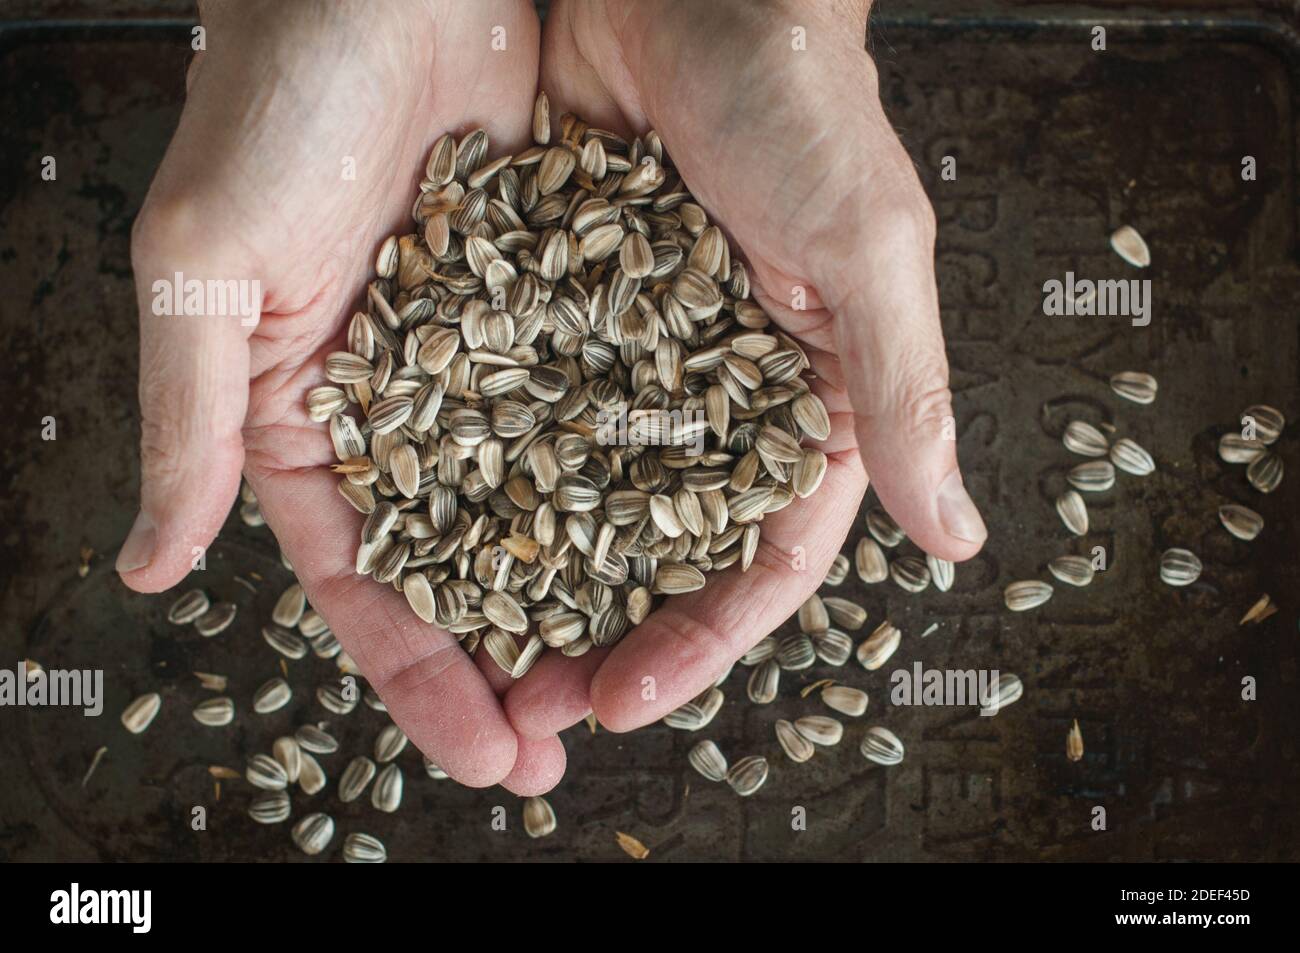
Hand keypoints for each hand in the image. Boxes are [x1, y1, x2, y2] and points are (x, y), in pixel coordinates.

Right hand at [115, 0, 563, 792]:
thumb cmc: (277, 93)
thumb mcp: (209, 261)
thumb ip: (190, 420)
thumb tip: (147, 567)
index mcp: (307, 413)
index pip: (362, 581)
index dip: (417, 674)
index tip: (478, 754)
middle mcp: (407, 402)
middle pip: (465, 565)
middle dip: (510, 661)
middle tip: (563, 746)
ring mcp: (494, 360)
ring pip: (547, 508)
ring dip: (585, 596)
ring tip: (634, 678)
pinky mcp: (566, 305)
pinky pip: (609, 413)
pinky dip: (640, 484)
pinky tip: (682, 551)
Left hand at [504, 0, 985, 736]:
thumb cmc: (798, 98)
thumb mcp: (865, 248)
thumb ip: (900, 393)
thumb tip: (959, 537)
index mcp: (805, 401)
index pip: (763, 557)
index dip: (702, 638)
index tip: (629, 697)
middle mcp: (712, 398)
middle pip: (656, 551)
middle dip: (601, 634)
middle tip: (532, 708)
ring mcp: (626, 363)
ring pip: (573, 501)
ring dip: (525, 579)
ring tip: (467, 650)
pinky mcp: (551, 314)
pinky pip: (509, 413)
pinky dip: (472, 476)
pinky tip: (423, 530)